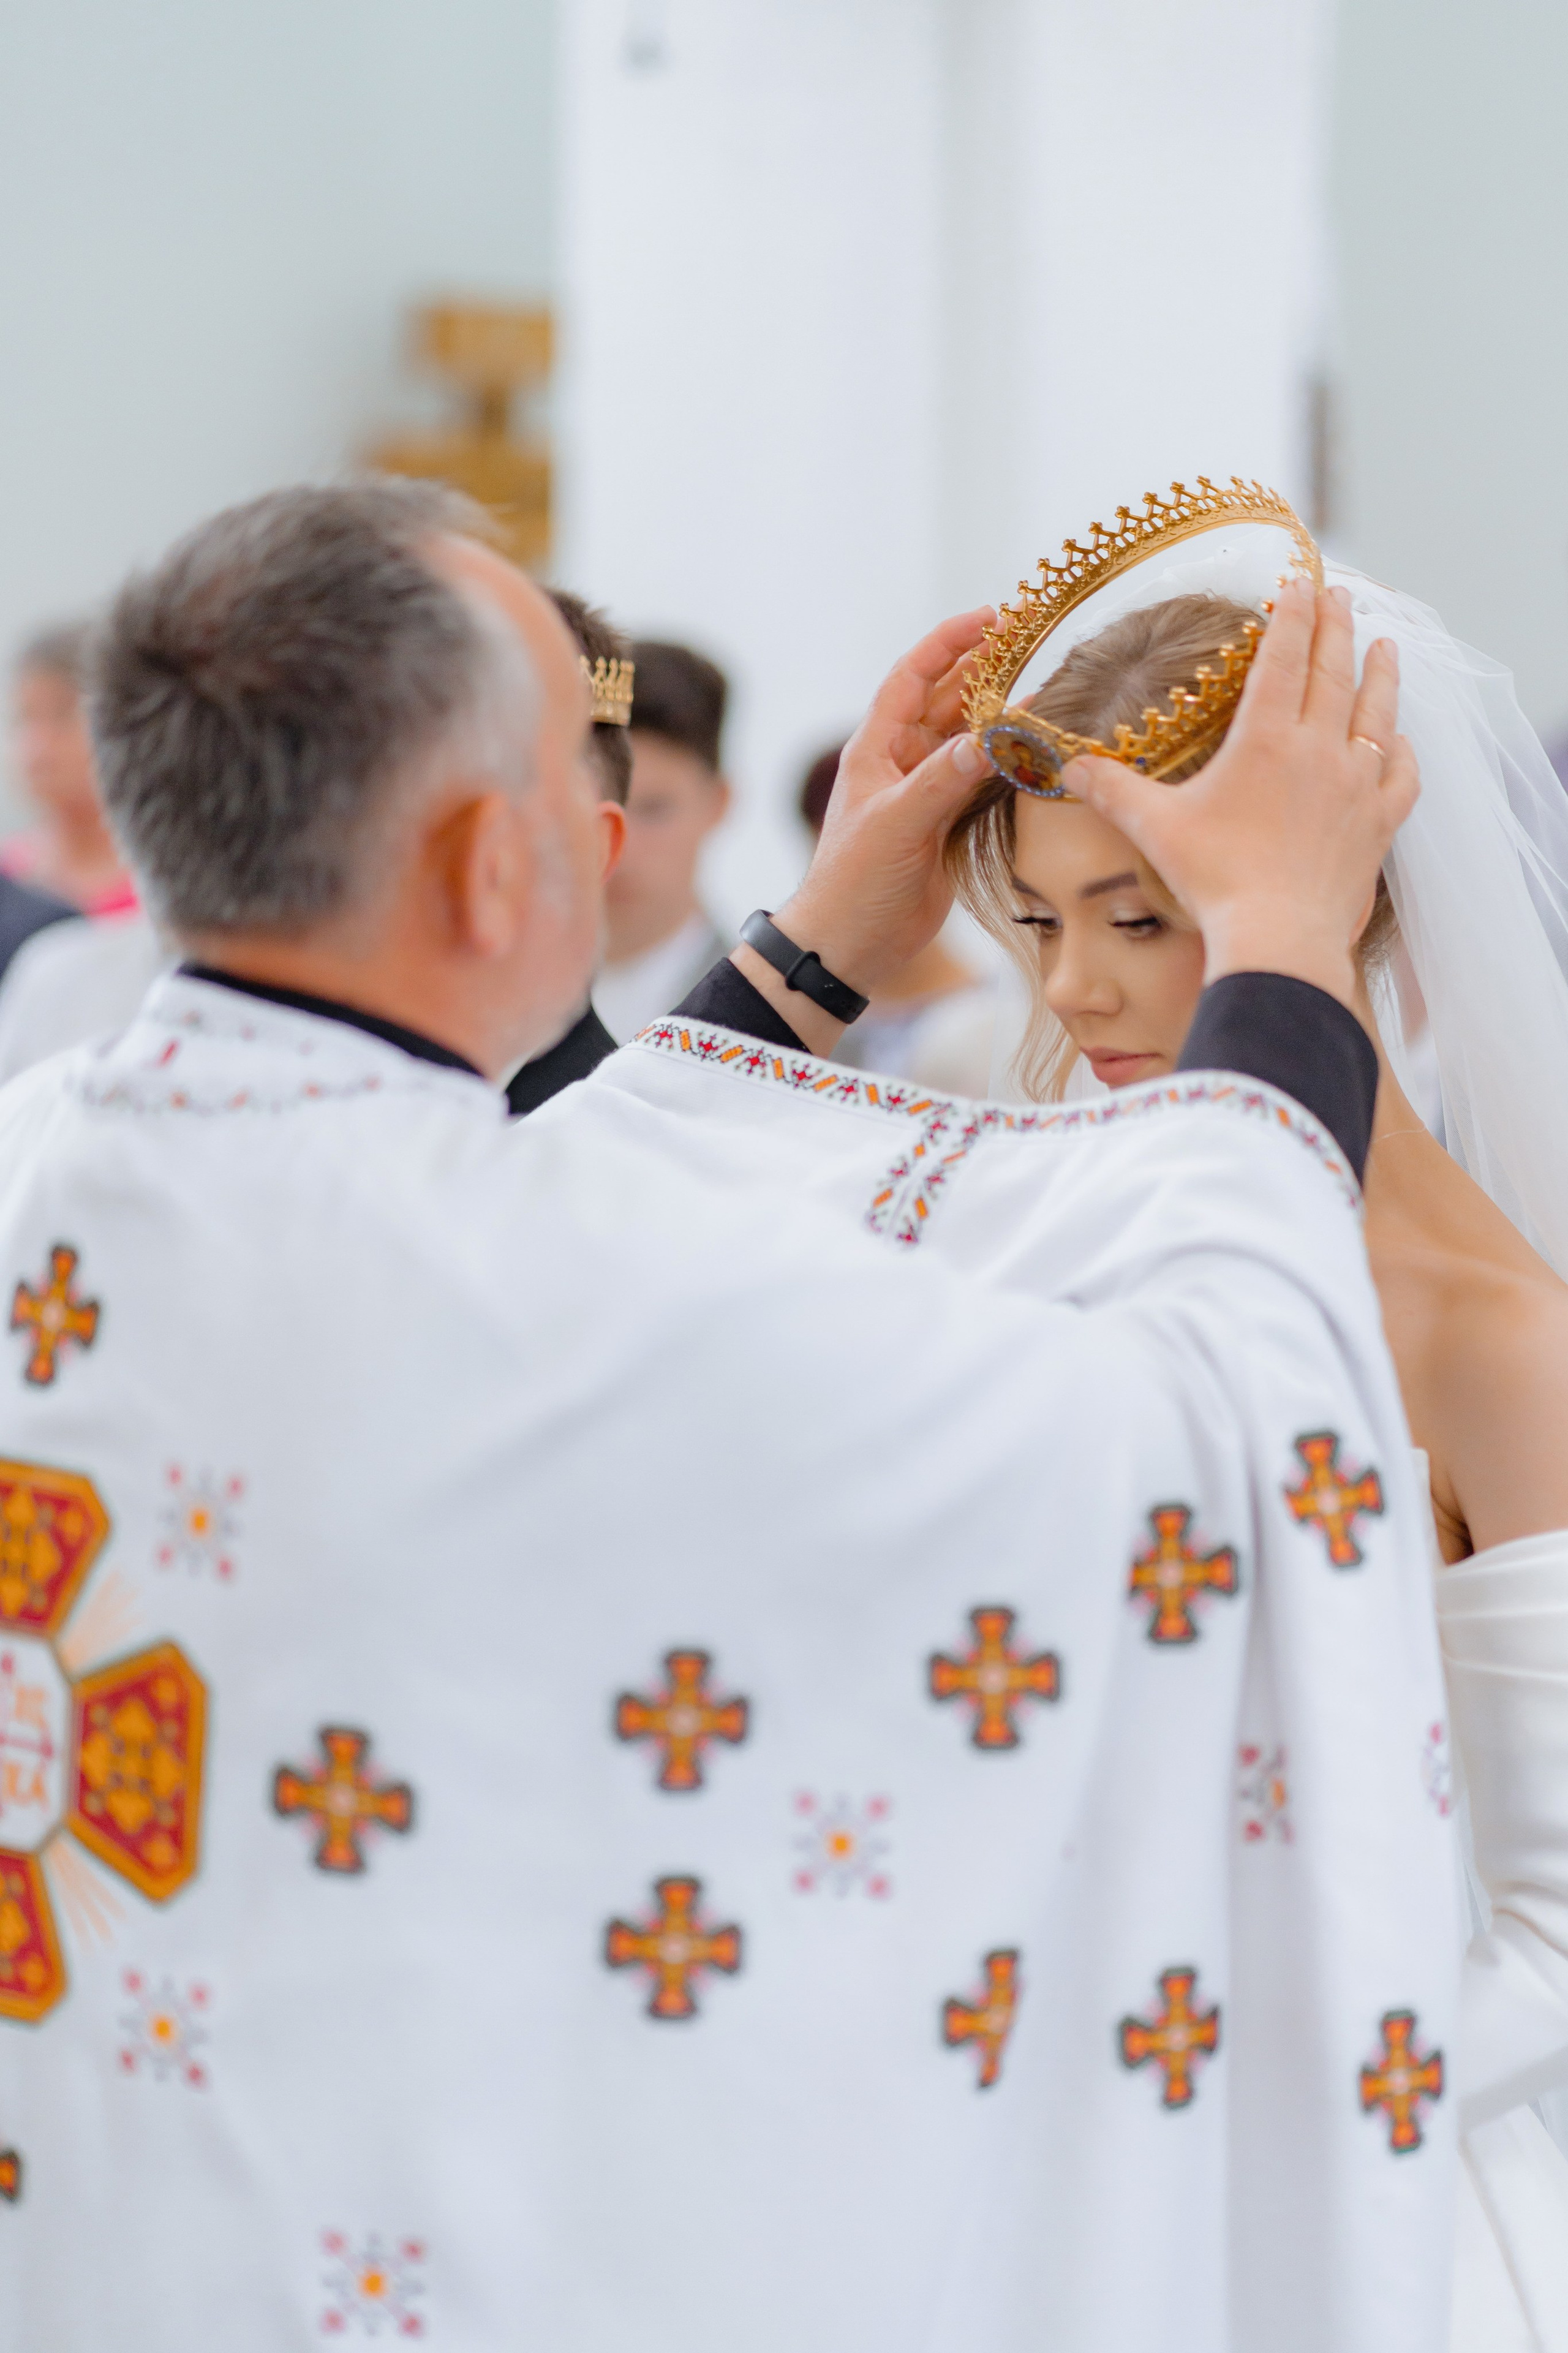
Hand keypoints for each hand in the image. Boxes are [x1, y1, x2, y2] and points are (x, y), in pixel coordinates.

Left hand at [732, 608, 995, 1052]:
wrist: (848, 945)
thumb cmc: (854, 882)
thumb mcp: (897, 824)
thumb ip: (943, 780)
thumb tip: (994, 736)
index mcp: (877, 748)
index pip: (913, 676)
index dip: (948, 642)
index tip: (990, 617)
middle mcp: (902, 762)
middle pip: (948, 699)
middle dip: (986, 669)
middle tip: (1033, 642)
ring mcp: (926, 792)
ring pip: (970, 738)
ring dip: (1003, 714)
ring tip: (1048, 687)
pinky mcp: (947, 824)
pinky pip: (983, 780)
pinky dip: (1009, 762)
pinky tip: (1039, 749)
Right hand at [1065, 578, 1418, 1008]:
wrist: (1279, 939)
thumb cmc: (1215, 881)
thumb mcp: (1154, 829)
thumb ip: (1112, 791)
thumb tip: (1068, 766)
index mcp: (1266, 740)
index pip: (1285, 657)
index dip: (1292, 615)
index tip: (1300, 583)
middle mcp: (1319, 750)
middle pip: (1334, 670)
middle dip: (1337, 626)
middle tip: (1341, 596)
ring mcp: (1357, 785)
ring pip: (1377, 712)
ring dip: (1381, 672)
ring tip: (1385, 644)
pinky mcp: (1379, 823)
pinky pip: (1401, 773)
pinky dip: (1402, 749)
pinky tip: (1400, 739)